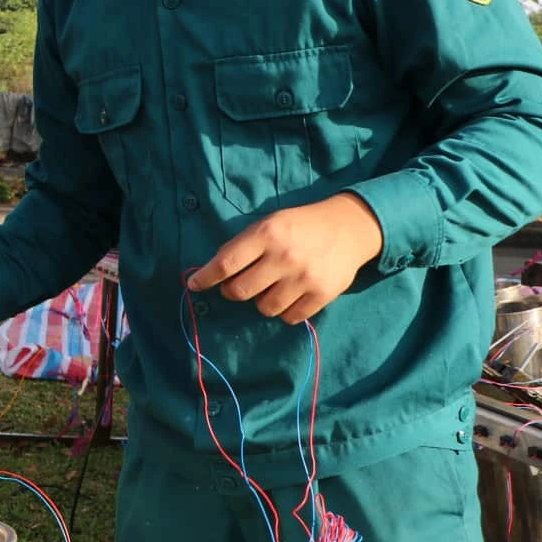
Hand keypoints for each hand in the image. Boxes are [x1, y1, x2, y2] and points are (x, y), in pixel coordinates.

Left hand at [188, 192, 383, 323]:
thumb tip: (212, 272)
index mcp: (267, 234)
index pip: (225, 264)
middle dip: (233, 291)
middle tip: (240, 285)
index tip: (193, 285)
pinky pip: (290, 317)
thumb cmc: (299, 226)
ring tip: (272, 287)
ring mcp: (304, 277)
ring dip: (262, 301)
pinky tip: (290, 295)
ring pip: (264, 308)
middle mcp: (284, 256)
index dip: (205, 278)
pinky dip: (285, 311)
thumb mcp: (269, 223)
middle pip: (240, 291)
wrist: (349, 227)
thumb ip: (243, 246)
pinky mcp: (322, 294)